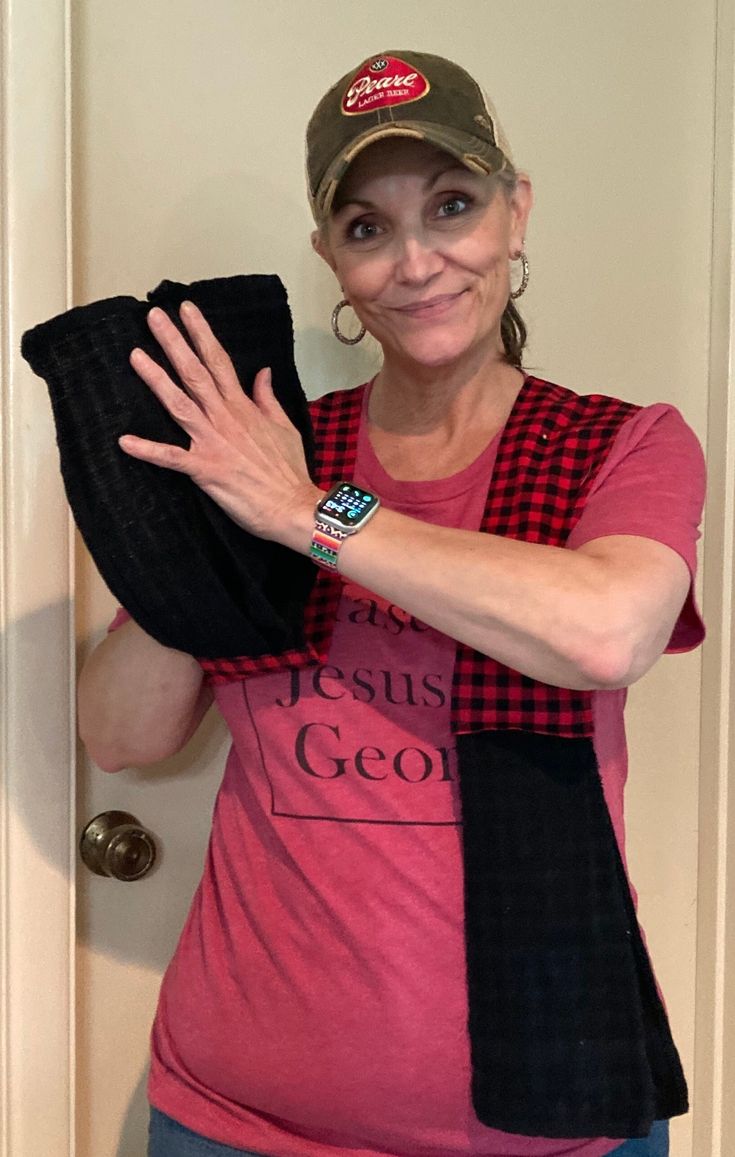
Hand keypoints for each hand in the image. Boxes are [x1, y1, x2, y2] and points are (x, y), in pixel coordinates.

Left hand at [119, 301, 321, 549]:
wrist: (293, 506)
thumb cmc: (289, 471)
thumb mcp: (284, 427)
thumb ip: (267, 398)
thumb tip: (263, 372)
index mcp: (243, 407)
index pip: (219, 361)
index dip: (201, 333)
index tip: (186, 310)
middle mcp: (225, 418)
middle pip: (195, 373)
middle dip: (174, 343)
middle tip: (153, 317)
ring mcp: (213, 442)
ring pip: (179, 404)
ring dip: (156, 380)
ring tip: (135, 355)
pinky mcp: (206, 469)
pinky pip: (171, 458)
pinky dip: (148, 450)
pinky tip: (124, 441)